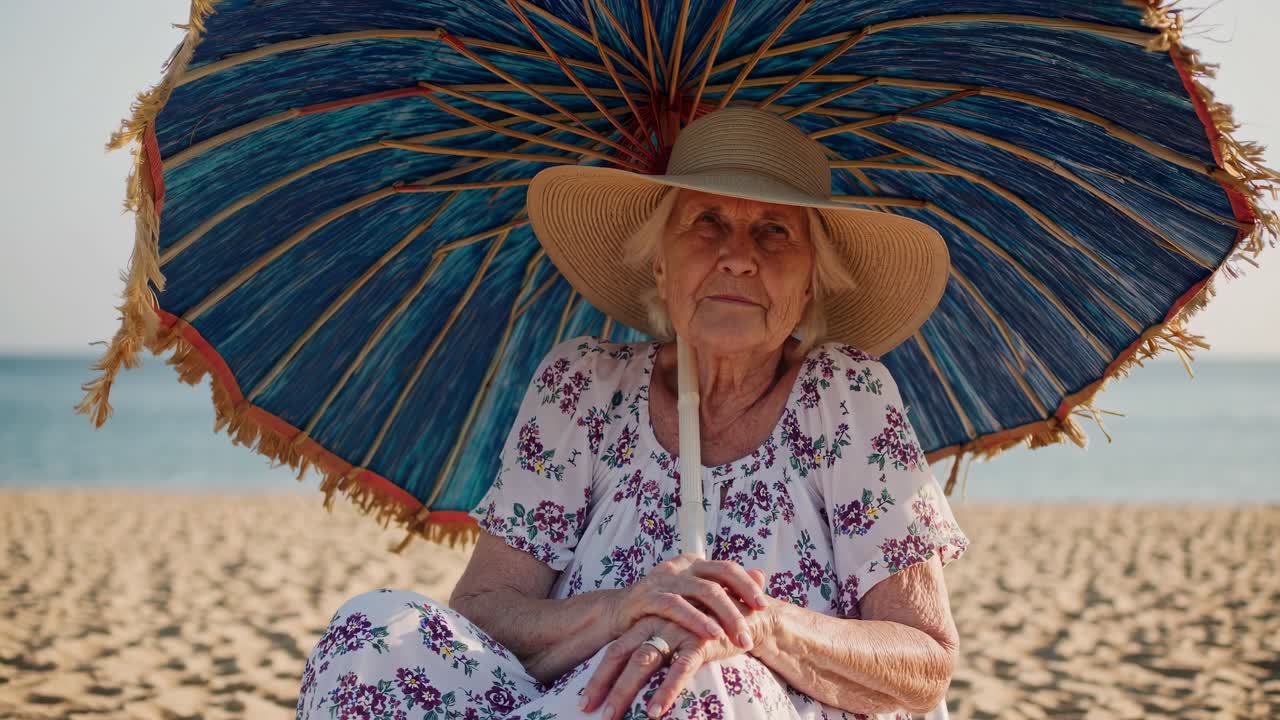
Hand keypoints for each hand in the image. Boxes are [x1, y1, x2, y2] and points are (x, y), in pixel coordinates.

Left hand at [583, 579, 773, 719]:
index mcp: (649, 621)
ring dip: (625, 690)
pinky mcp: (702, 640)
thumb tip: (632, 677)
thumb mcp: (677, 636)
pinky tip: (655, 711)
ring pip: (644, 661)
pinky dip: (666, 690)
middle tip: (586, 709)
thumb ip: (656, 649)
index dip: (598, 675)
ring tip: (611, 715)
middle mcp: (658, 622)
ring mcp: (678, 629)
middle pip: (621, 654)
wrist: (750, 613)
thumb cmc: (709, 627)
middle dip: (602, 683)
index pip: (615, 648)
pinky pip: (680, 668)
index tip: (583, 702)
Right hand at [607, 555, 768, 649]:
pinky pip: (677, 606)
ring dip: (724, 617)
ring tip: (738, 639)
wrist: (617, 614)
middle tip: (751, 634)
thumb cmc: (661, 608)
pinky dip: (697, 620)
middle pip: (718, 580)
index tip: (763, 607)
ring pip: (702, 592)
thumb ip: (725, 587)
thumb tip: (761, 574)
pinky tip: (712, 634)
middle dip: (739, 607)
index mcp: (694, 563)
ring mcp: (663, 578)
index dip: (747, 585)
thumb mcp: (693, 597)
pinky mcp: (647, 596)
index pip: (727, 568)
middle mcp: (680, 566)